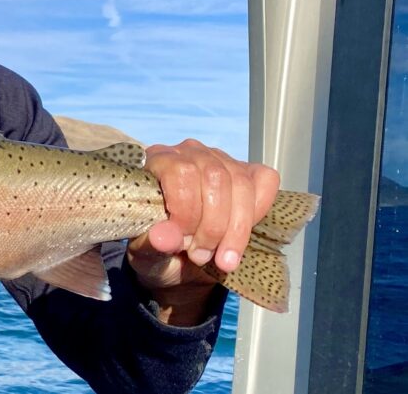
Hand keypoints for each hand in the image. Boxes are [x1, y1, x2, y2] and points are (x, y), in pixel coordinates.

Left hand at [126, 139, 279, 324]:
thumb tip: (166, 238)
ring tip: (221, 259)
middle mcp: (189, 153)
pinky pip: (265, 181)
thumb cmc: (158, 248)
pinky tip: (240, 237)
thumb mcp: (147, 251)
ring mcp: (219, 159)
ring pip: (241, 183)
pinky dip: (258, 212)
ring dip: (236, 228)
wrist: (178, 259)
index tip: (184, 243)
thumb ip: (152, 243)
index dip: (187, 211)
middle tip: (200, 255)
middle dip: (213, 226)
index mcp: (157, 161)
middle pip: (215, 178)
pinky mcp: (246, 171)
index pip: (182, 173)